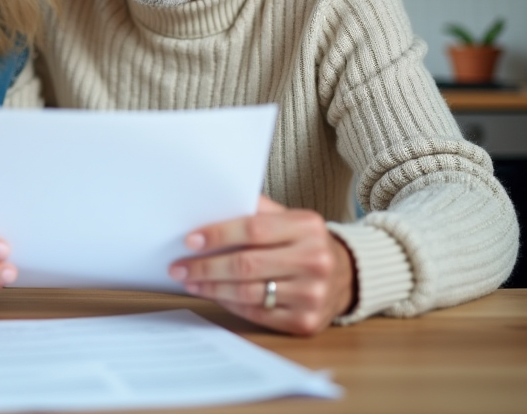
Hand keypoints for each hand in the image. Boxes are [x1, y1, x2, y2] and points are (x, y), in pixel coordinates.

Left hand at [169, 196, 355, 335]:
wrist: (347, 275)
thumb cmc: (305, 242)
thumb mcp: (289, 218)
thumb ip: (256, 211)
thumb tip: (211, 205)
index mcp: (308, 227)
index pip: (253, 229)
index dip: (218, 235)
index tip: (190, 240)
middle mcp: (314, 261)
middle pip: (246, 265)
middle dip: (206, 266)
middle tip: (179, 267)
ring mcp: (312, 294)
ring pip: (248, 293)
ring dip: (212, 287)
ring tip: (190, 281)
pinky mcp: (305, 321)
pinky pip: (257, 314)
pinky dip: (230, 304)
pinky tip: (214, 294)